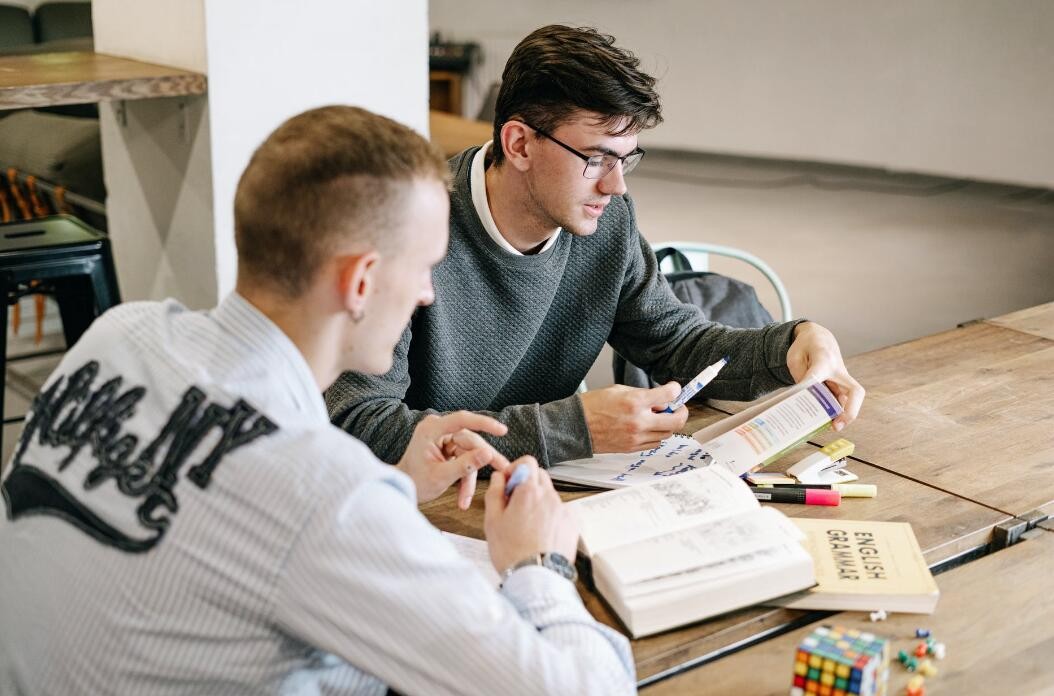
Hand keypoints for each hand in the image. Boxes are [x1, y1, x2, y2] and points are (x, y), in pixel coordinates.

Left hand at [396, 412, 511, 507]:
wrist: (401, 489)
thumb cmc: (415, 482)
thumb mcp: (441, 477)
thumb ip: (465, 465)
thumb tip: (489, 453)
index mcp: (431, 429)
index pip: (462, 420)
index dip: (484, 423)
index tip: (502, 430)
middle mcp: (437, 428)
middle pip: (470, 440)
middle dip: (482, 460)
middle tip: (503, 469)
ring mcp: (442, 437)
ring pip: (469, 453)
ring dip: (469, 477)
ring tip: (465, 500)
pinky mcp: (447, 446)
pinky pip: (464, 458)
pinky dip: (464, 477)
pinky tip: (462, 496)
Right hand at [484, 457, 578, 574]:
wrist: (536, 579)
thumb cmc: (513, 553)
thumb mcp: (492, 521)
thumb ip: (494, 493)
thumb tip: (498, 478)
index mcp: (529, 492)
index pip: (527, 461)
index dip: (515, 469)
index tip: (508, 483)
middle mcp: (550, 497)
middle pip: (540, 476)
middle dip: (527, 484)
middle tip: (514, 504)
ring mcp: (564, 511)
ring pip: (550, 496)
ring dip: (538, 502)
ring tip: (526, 526)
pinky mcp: (572, 525)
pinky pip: (560, 512)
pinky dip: (550, 518)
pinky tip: (540, 535)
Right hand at [580, 382, 687, 452]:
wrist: (577, 426)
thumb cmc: (593, 406)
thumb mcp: (618, 390)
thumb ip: (641, 394)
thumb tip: (659, 398)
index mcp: (635, 402)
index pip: (668, 395)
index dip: (675, 390)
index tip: (675, 389)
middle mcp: (639, 421)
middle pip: (676, 420)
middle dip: (681, 412)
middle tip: (678, 407)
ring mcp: (636, 437)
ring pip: (667, 434)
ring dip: (668, 424)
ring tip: (660, 417)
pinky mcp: (632, 448)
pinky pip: (654, 443)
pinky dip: (657, 435)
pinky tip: (649, 427)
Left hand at [786, 322, 864, 430]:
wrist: (818, 339)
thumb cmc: (806, 347)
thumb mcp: (795, 356)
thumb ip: (799, 376)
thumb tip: (803, 397)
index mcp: (824, 357)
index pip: (821, 370)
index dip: (814, 381)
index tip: (806, 391)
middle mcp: (838, 370)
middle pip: (854, 392)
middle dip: (848, 412)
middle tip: (836, 426)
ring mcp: (842, 380)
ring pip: (850, 401)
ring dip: (843, 416)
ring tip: (830, 428)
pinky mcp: (841, 387)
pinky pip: (842, 402)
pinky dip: (836, 414)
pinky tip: (825, 422)